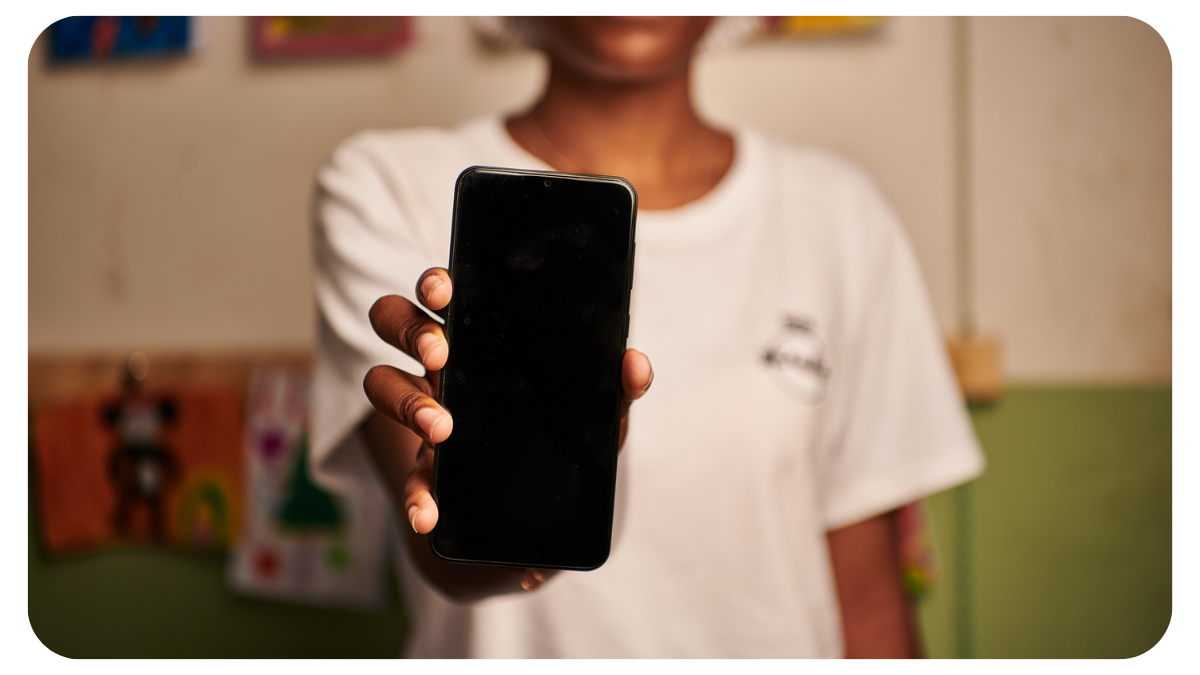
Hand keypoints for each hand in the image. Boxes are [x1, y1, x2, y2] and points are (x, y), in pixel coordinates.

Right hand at [363, 267, 653, 536]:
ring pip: (381, 382)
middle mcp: (441, 363)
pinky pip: (409, 476)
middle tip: (442, 356)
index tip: (444, 293)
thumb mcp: (598, 407)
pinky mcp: (428, 466)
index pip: (441, 291)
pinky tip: (427, 515)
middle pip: (394, 319)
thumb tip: (636, 366)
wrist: (552, 500)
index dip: (434, 284)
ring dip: (404, 401)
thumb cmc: (568, 426)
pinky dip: (414, 497)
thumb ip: (617, 385)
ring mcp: (426, 409)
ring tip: (441, 429)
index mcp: (478, 334)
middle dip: (411, 330)